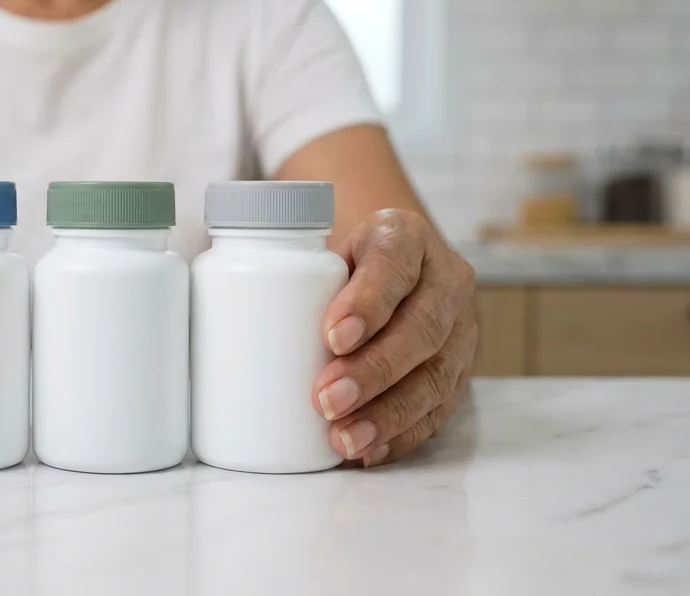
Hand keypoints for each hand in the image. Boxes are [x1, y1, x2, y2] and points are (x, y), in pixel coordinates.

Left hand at [314, 209, 477, 466]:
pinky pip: (439, 409)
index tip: (332, 336)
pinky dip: (403, 434)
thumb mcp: (324, 250)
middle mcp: (444, 279)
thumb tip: (229, 319)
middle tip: (326, 400)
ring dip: (388, 413)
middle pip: (421, 327)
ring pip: (436, 375)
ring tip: (344, 438)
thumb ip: (294, 273)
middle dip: (374, 370)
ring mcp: (460, 329)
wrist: (391, 270)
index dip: (369, 302)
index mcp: (405, 237)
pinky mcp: (459, 372)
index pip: (395, 263)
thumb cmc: (341, 264)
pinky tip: (371, 451)